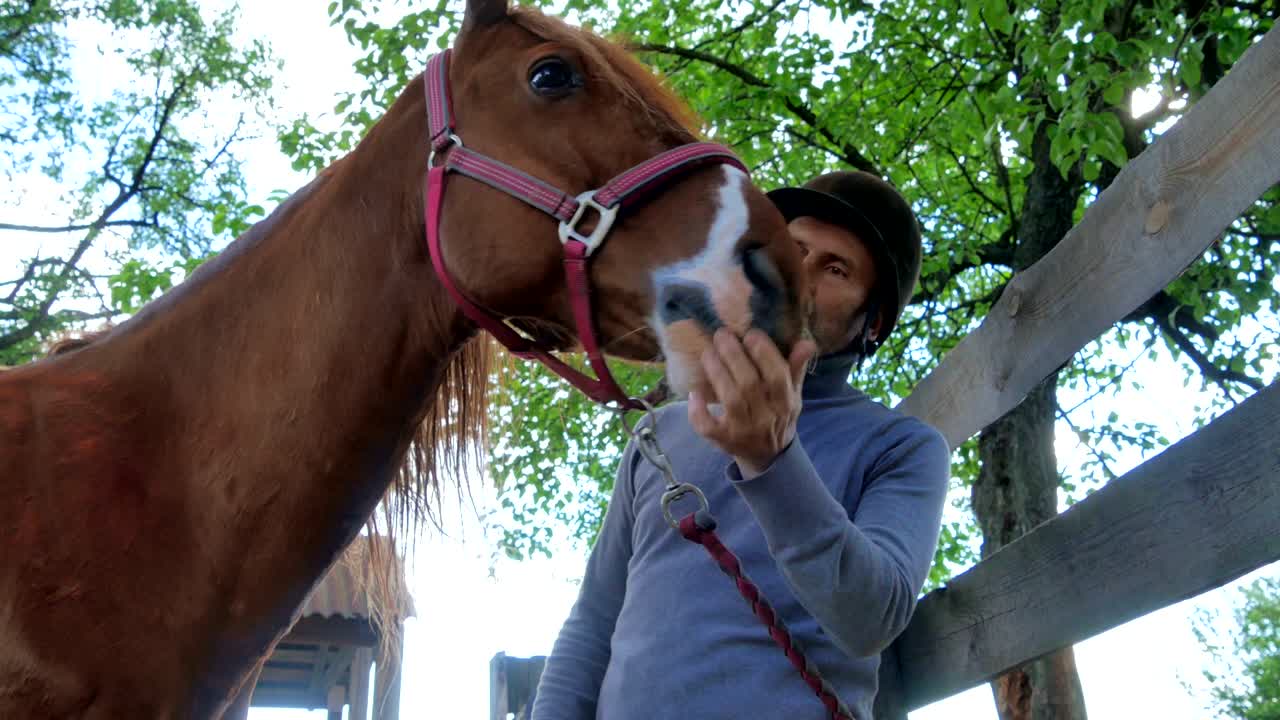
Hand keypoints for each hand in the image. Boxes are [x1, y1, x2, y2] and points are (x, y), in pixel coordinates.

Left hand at [688, 328, 817, 476]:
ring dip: (717, 373)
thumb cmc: (778, 415)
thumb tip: (806, 342)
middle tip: (721, 335)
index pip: (778, 377)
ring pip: (731, 399)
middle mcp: (766, 418)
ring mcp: (744, 431)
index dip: (765, 354)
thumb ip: (795, 368)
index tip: (751, 334)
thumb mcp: (792, 394)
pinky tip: (694, 392)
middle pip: (749, 384)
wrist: (768, 455)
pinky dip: (698, 410)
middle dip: (734, 356)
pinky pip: (708, 427)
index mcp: (786, 403)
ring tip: (708, 353)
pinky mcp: (723, 440)